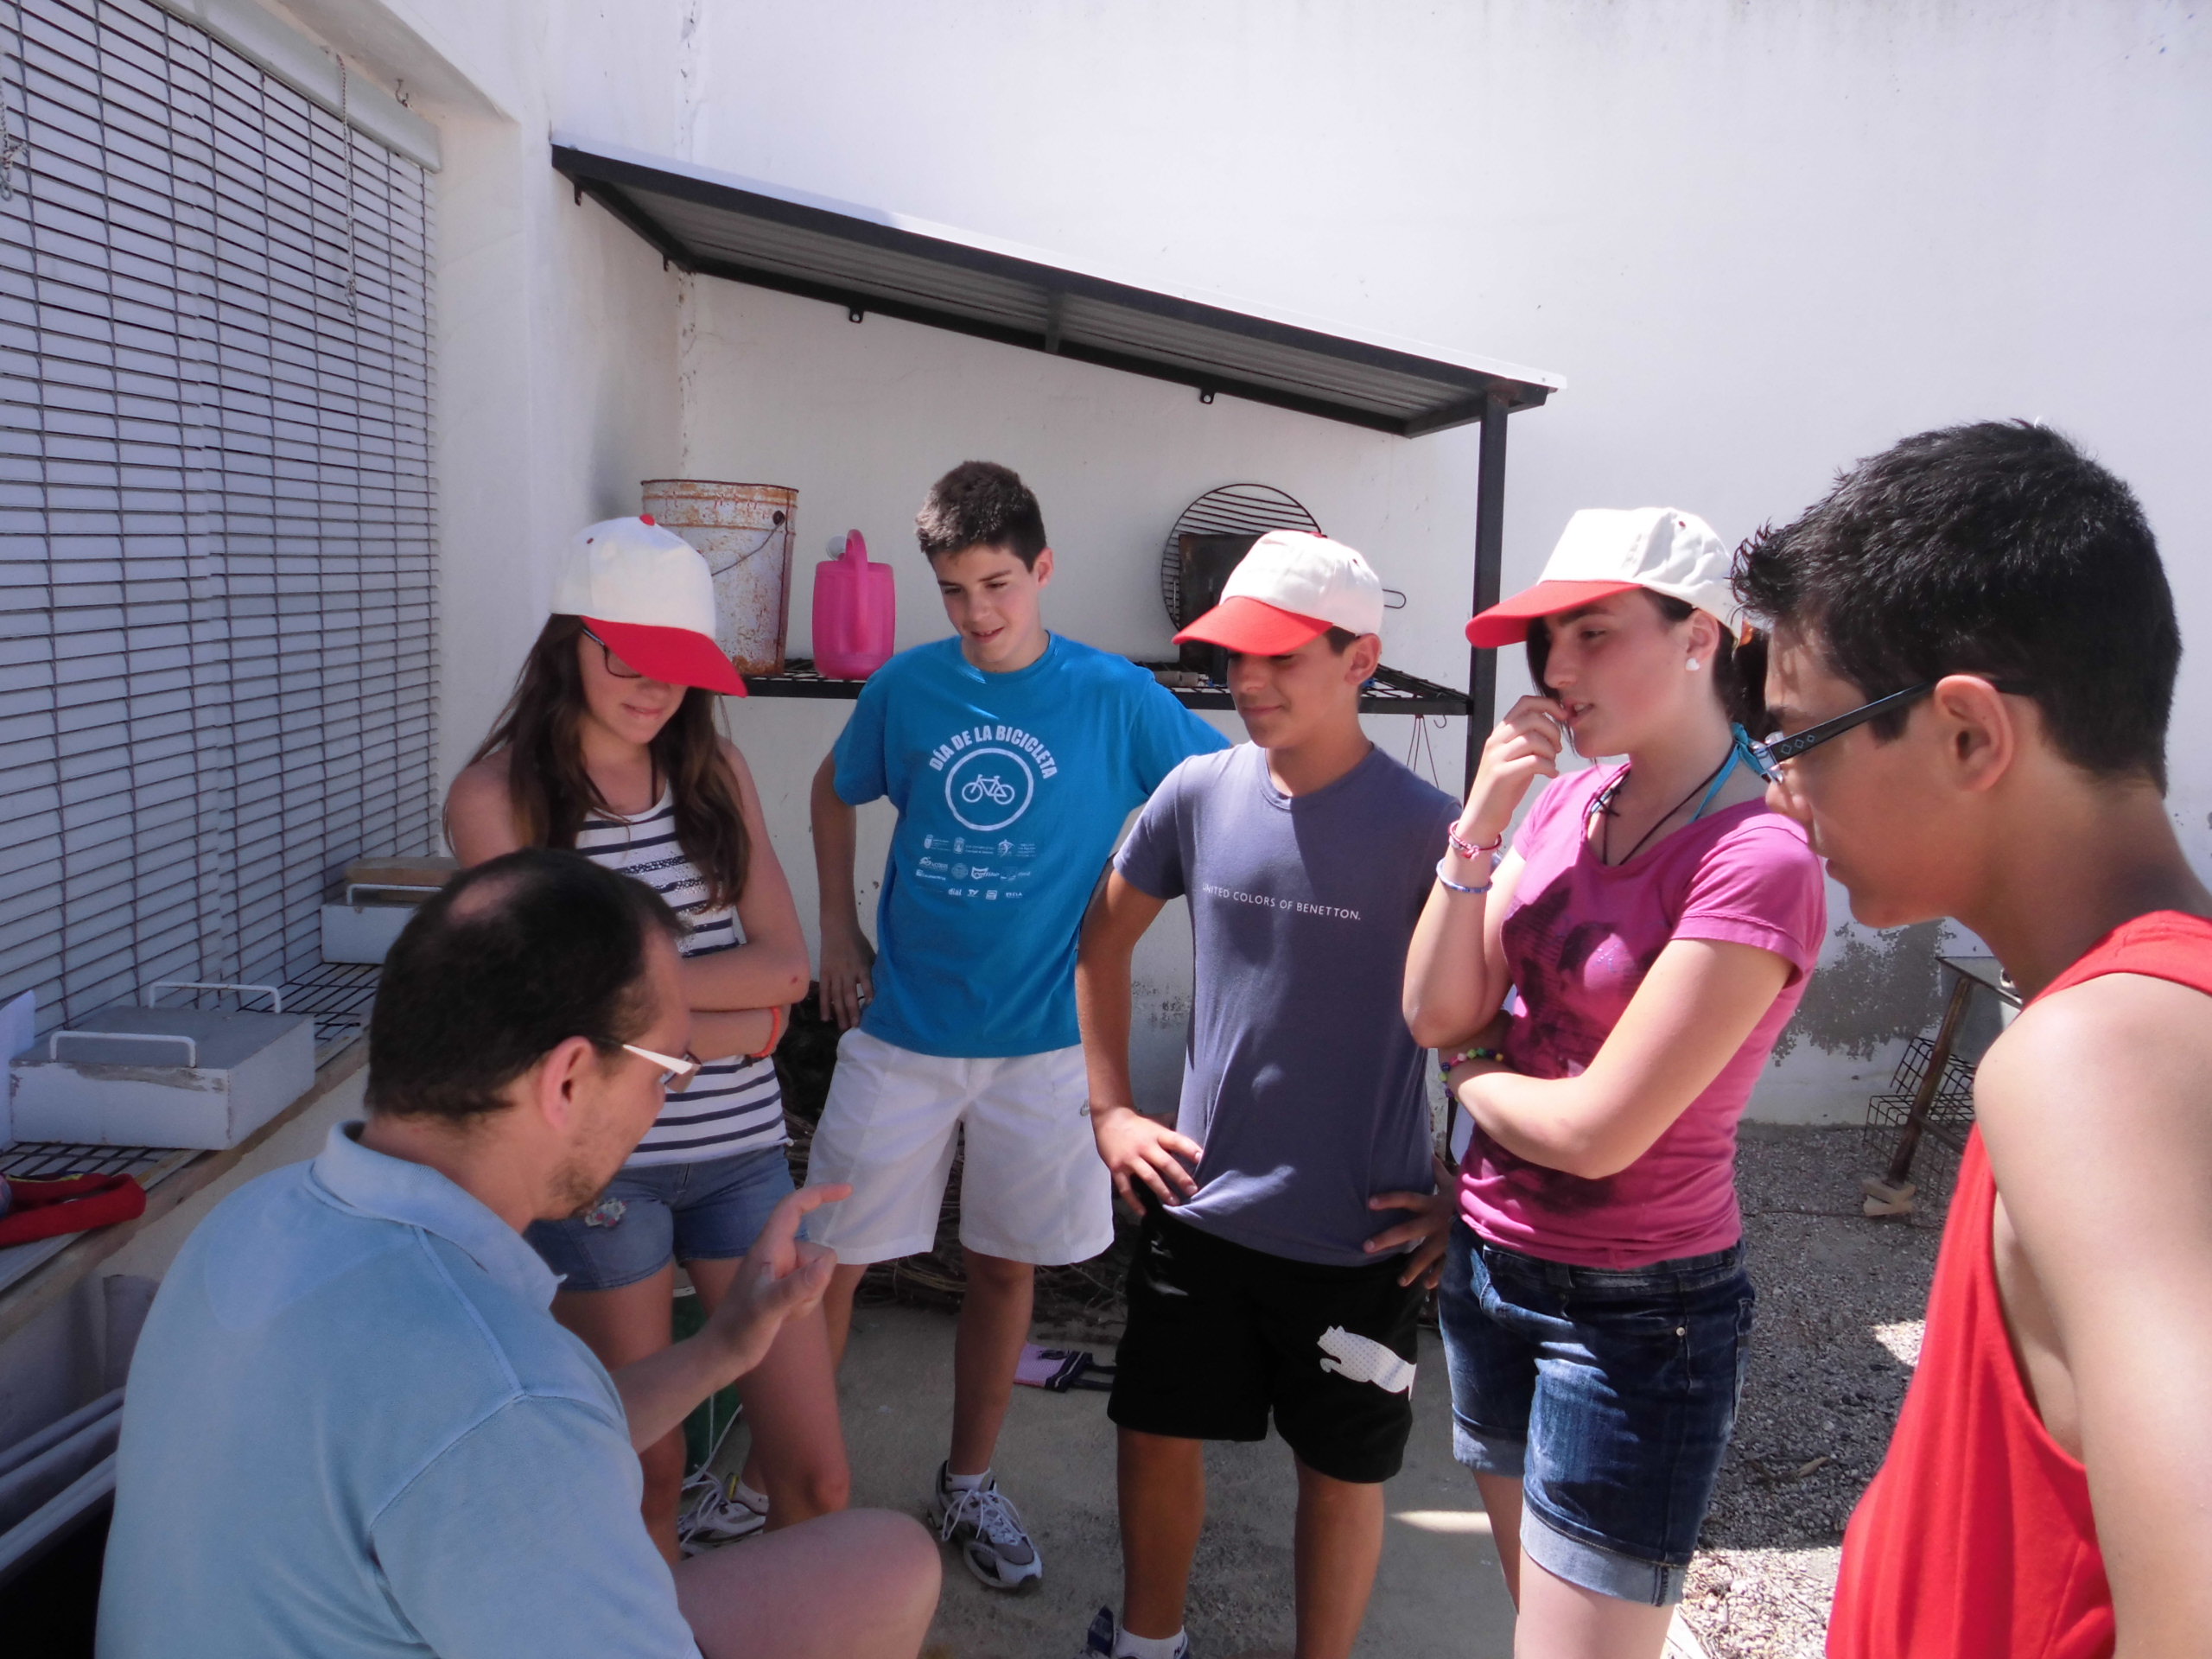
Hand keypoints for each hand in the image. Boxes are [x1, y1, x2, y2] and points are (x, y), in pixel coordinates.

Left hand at [705, 1182, 851, 1376]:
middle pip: (816, 1250)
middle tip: (790, 1303)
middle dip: (814, 1279)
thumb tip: (827, 1264)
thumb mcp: (769, 1308)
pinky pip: (812, 1287)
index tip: (847, 1191)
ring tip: (786, 1312)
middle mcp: (776, 1255)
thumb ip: (797, 1286)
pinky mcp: (784, 1288)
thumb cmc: (739, 1329)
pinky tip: (787, 1317)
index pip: (794, 1207)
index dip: (820, 1193)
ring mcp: (781, 1272)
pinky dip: (806, 1303)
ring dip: (809, 1295)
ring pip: (817, 1272)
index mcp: (768, 1248)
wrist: (724, 1355)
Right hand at [817, 919, 875, 1030]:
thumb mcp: (870, 954)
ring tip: (843, 1028)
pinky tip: (826, 1018)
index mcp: (862, 966)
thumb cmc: (858, 942)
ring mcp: (834, 974)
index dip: (869, 995)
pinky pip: (824, 992)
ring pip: (836, 996)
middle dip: (853, 1011)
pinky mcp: (825, 974)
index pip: (867, 983)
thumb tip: (885, 987)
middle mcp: (848, 972)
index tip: (872, 1010)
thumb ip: (875, 970)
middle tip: (855, 1027)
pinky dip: (824, 1005)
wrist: (838, 928)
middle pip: (849, 994)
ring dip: (840, 1013)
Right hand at [1090, 1102, 1202, 1210]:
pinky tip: (1144, 1212)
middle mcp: (1145, 1146)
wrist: (1109, 1118)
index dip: (1189, 1149)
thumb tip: (1193, 1140)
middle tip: (1193, 1190)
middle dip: (1180, 1177)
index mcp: (1157, 1134)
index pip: (1176, 1141)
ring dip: (1163, 1191)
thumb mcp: (1156, 1123)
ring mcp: (1130, 1158)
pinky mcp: (1117, 1168)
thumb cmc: (1138, 1124)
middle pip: (1165, 1163)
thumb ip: (1171, 1134)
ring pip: (1149, 1177)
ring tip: (1175, 1203)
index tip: (1202, 1158)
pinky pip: (1126, 1188)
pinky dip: (1134, 1202)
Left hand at [1365, 1157, 1458, 1288]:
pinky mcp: (1458, 1251)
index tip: (1370, 1203)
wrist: (1496, 1213)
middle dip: (1387, 1239)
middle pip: (1408, 1231)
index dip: (1390, 1200)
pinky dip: (1438, 1276)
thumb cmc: (1471, 1196)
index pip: (1408, 1199)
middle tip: (1367, 1247)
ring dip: (1412, 1270)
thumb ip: (1439, 1173)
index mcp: (1433, 1204)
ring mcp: (1446, 1240)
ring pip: (1425, 1256)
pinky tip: (1428, 1286)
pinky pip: (1446, 1267)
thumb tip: (1429, 1155)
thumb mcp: (1455, 1183)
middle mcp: (1436, 1223)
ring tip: (1400, 1282)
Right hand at [1456, 694, 1566, 849]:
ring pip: (1534, 739)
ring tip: (1551, 763)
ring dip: (1551, 751)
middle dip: (1553, 731)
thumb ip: (1528, 740)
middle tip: (1557, 748)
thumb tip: (1554, 727)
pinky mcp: (1502, 775)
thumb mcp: (1514, 758)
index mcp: (1500, 733)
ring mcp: (1497, 757)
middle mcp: (1496, 741)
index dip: (1548, 705)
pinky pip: (1534, 762)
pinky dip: (1549, 767)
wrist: (1481, 815)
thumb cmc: (1503, 787)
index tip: (1562, 718)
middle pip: (1533, 719)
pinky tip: (1551, 774)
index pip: (1525, 703)